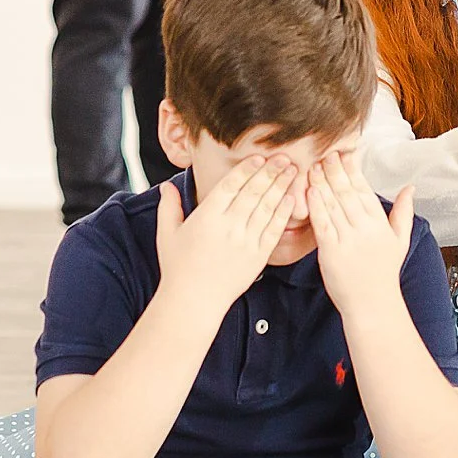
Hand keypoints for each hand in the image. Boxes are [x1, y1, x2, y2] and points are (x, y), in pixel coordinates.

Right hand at [153, 157, 299, 314]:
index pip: (230, 186)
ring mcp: (245, 241)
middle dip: (270, 172)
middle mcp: (228, 226)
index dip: (246, 170)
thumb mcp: (167, 235)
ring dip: (281, 187)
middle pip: (253, 192)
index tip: (258, 157)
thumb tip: (166, 185)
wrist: (194, 301)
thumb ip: (168, 207)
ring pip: (267, 207)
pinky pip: (274, 229)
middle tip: (283, 157)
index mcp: (206, 218)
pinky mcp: (258, 255)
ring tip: (291, 171)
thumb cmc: (178, 268)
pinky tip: (291, 198)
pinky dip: (283, 212)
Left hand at [307, 154, 415, 320]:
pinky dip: (315, 205)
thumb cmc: (384, 272)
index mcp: (379, 222)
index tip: (344, 153)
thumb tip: (410, 188)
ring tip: (313, 165)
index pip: (364, 188)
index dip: (352, 169)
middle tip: (325, 152)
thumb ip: (403, 211)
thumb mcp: (400, 240)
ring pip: (332, 203)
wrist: (372, 304)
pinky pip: (321, 223)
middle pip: (346, 191)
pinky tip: (308, 190)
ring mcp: (347, 239)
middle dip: (335, 169)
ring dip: (322, 182)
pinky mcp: (330, 251)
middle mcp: (364, 227)